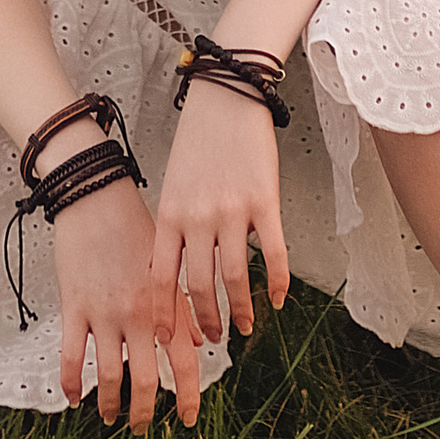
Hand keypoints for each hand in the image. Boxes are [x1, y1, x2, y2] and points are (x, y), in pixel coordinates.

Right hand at [51, 177, 190, 429]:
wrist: (97, 197)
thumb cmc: (135, 229)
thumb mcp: (168, 267)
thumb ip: (182, 308)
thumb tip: (198, 345)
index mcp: (167, 303)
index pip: (184, 361)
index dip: (188, 395)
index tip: (188, 418)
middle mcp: (139, 313)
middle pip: (147, 379)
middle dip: (145, 412)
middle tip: (143, 430)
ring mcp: (105, 313)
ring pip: (109, 376)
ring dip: (111, 405)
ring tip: (110, 418)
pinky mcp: (74, 308)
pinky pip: (71, 356)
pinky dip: (73, 383)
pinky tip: (75, 397)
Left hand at [151, 90, 290, 370]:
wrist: (227, 99)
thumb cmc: (199, 141)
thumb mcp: (173, 186)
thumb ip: (174, 226)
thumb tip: (173, 269)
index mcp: (170, 215)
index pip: (161, 278)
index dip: (166, 314)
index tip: (171, 339)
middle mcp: (197, 219)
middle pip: (199, 287)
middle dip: (206, 321)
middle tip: (214, 339)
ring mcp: (232, 212)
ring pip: (234, 279)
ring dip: (240, 310)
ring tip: (245, 327)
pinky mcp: (264, 202)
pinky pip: (273, 254)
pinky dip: (277, 282)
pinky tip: (279, 299)